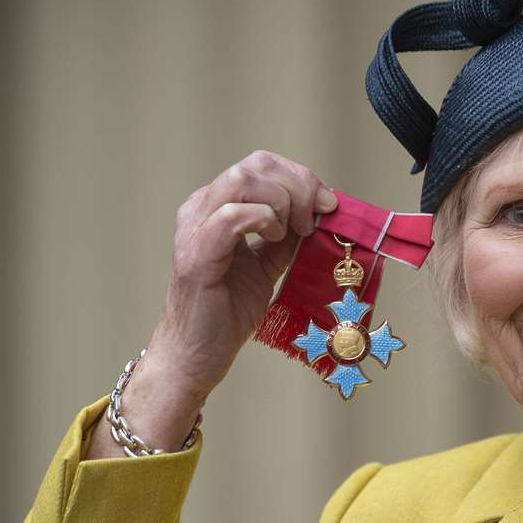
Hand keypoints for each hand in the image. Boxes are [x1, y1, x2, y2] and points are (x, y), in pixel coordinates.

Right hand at [144, 150, 338, 403]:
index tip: (328, 204)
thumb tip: (319, 213)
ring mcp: (194, 229)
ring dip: (282, 202)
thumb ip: (286, 238)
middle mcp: (200, 209)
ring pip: (242, 181)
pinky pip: (231, 217)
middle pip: (255, 166)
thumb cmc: (227, 313)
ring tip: (292, 232)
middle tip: (315, 219)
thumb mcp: (267, 266)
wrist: (197, 356)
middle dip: (298, 185)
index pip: (260, 166)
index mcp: (215, 206)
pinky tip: (275, 239)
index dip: (301, 177)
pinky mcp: (197, 255)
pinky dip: (264, 220)